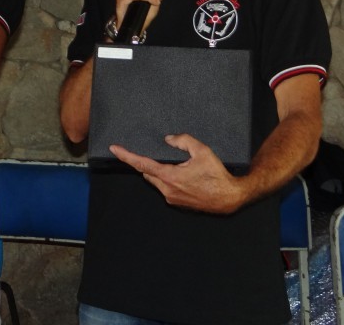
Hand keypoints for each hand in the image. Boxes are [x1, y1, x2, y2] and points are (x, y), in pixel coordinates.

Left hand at [110, 134, 244, 214]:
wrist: (228, 198)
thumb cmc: (216, 175)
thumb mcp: (202, 151)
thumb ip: (183, 141)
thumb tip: (169, 139)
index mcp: (169, 177)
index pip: (142, 164)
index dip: (126, 156)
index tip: (114, 148)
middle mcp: (167, 190)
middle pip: (147, 173)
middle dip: (147, 163)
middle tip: (153, 152)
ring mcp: (172, 198)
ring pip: (156, 181)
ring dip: (159, 172)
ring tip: (176, 164)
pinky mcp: (178, 203)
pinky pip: (166, 189)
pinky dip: (168, 180)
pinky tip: (182, 175)